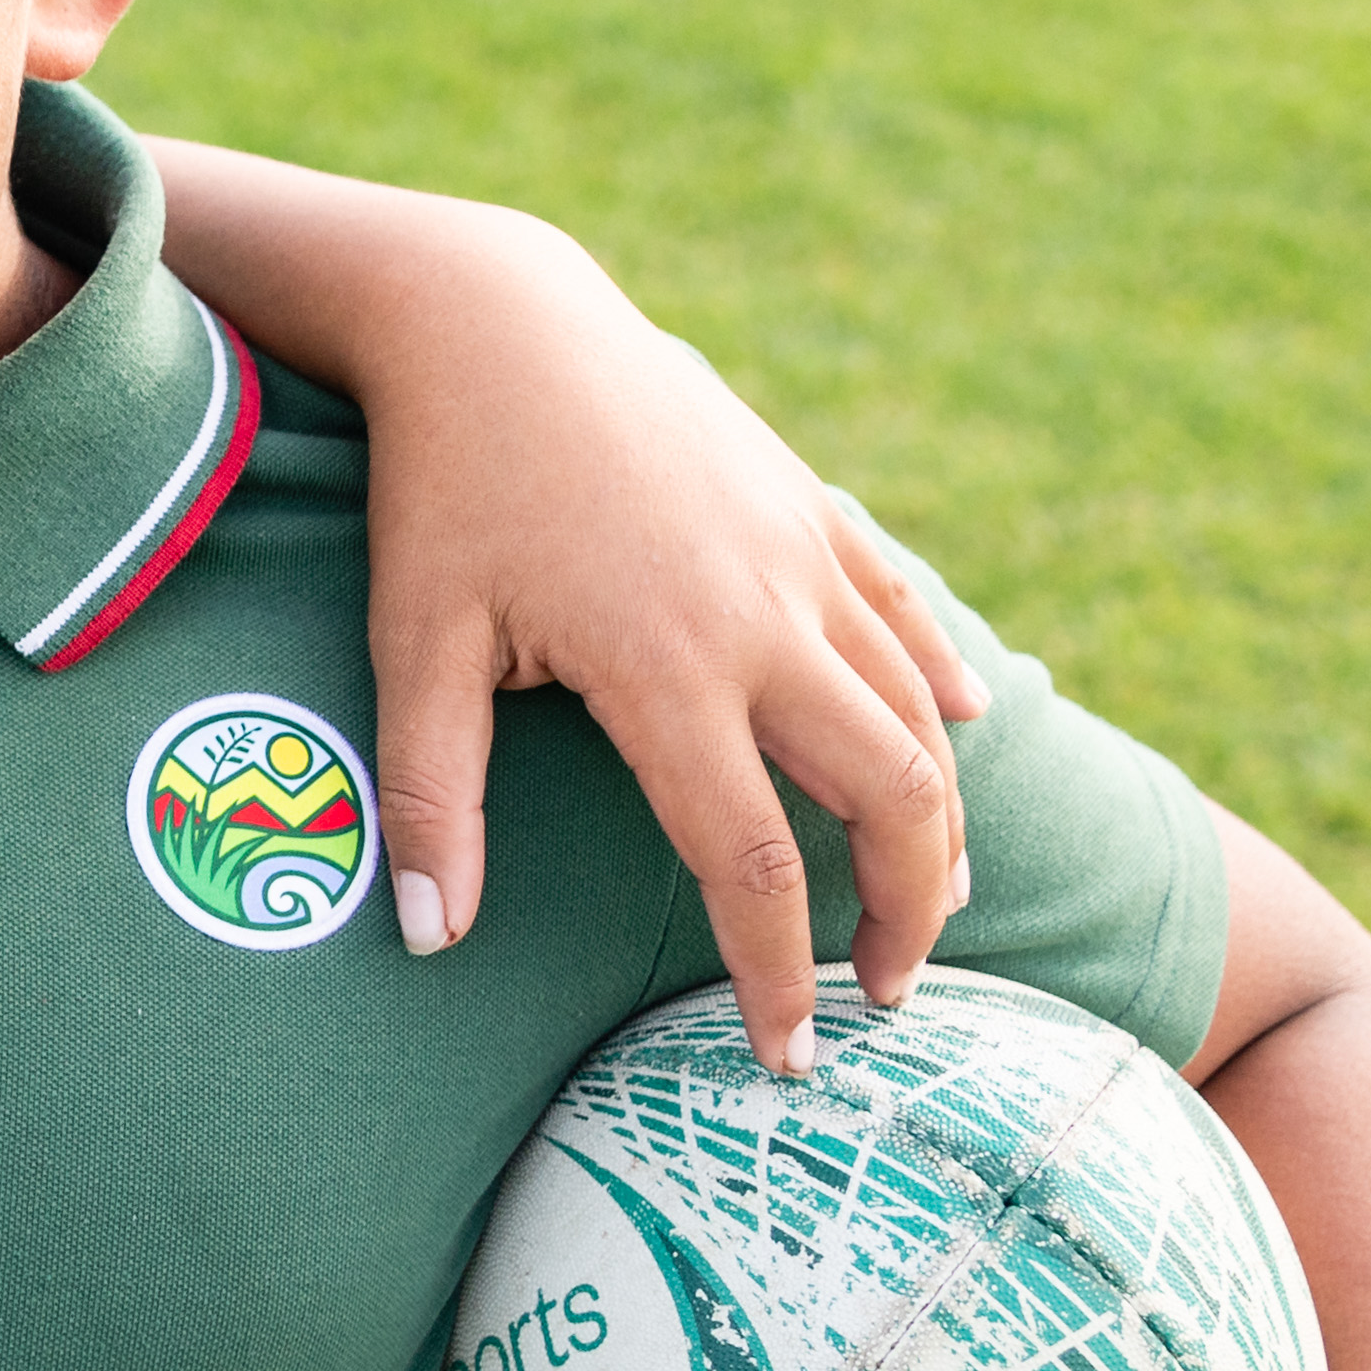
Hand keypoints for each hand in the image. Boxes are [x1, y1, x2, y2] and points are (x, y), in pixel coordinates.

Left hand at [354, 246, 978, 1066]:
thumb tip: (428, 940)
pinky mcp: (811, 505)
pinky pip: (904, 610)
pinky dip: (939, 681)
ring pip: (918, 714)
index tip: (788, 1053)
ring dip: (936, 817)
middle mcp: (764, 620)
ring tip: (921, 899)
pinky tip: (958, 731)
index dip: (777, 974)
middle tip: (885, 993)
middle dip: (905, 912)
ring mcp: (802, 556)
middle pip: (892, 797)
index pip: (752, 863)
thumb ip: (429, 797)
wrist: (495, 317)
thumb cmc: (442, 487)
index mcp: (667, 671)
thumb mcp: (412, 640)